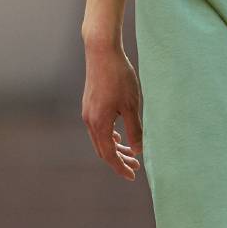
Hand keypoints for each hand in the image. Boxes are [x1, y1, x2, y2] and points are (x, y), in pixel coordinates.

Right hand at [82, 41, 143, 180]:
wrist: (102, 52)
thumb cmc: (119, 77)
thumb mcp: (132, 105)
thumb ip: (135, 130)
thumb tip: (138, 150)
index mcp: (99, 124)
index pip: (109, 155)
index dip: (121, 167)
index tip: (133, 176)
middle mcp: (89, 120)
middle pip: (103, 149)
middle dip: (119, 160)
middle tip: (136, 166)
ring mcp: (88, 112)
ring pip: (100, 139)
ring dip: (115, 147)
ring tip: (131, 151)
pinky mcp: (90, 104)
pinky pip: (98, 128)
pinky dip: (110, 136)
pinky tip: (120, 134)